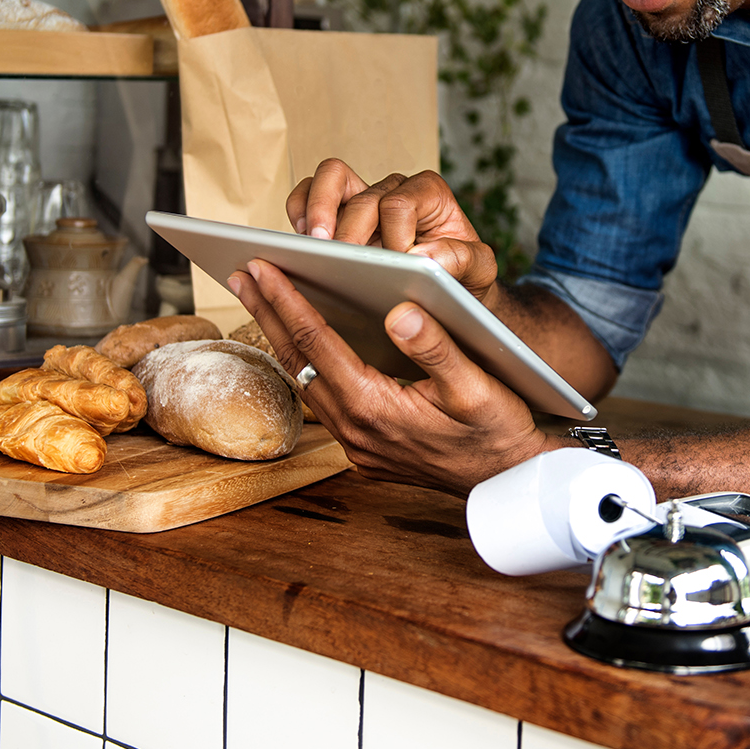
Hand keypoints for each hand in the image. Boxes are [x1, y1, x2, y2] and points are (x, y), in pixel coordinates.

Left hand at [229, 258, 558, 495]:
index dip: (286, 300)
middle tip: (240, 273)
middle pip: (298, 360)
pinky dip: (306, 362)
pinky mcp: (364, 447)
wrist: (509, 481)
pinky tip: (303, 341)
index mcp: (374, 407)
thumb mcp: (477, 385)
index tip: (261, 267)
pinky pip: (323, 399)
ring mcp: (356, 443)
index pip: (318, 342)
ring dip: (281, 337)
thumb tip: (399, 311)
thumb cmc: (498, 429)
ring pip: (305, 379)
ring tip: (262, 299)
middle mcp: (355, 429)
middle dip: (267, 312)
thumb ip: (436, 347)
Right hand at [287, 158, 499, 300]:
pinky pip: (308, 195)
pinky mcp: (337, 215)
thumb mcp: (479, 270)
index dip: (393, 235)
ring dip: (316, 209)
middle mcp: (394, 189)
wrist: (451, 288)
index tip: (397, 265)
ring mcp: (362, 198)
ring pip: (330, 178)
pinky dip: (299, 210)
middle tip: (342, 258)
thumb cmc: (464, 275)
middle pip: (361, 194)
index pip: (398, 203)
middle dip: (349, 228)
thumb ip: (463, 259)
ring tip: (313, 245)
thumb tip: (423, 257)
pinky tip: (302, 243)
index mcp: (429, 194)